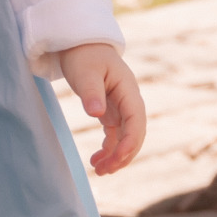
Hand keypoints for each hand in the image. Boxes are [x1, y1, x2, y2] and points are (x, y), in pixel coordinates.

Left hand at [60, 43, 144, 174]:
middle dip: (124, 155)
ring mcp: (121, 108)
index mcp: (128, 90)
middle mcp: (129, 101)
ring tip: (99, 171)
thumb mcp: (85, 72)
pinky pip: (115, 136)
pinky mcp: (111, 112)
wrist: (80, 44)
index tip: (117, 158)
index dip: (130, 142)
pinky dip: (108, 150)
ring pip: (126, 139)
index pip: (136, 121)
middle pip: (135, 134)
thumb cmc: (84, 55)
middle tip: (105, 171)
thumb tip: (96, 113)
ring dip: (116, 157)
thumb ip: (91, 93)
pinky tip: (96, 161)